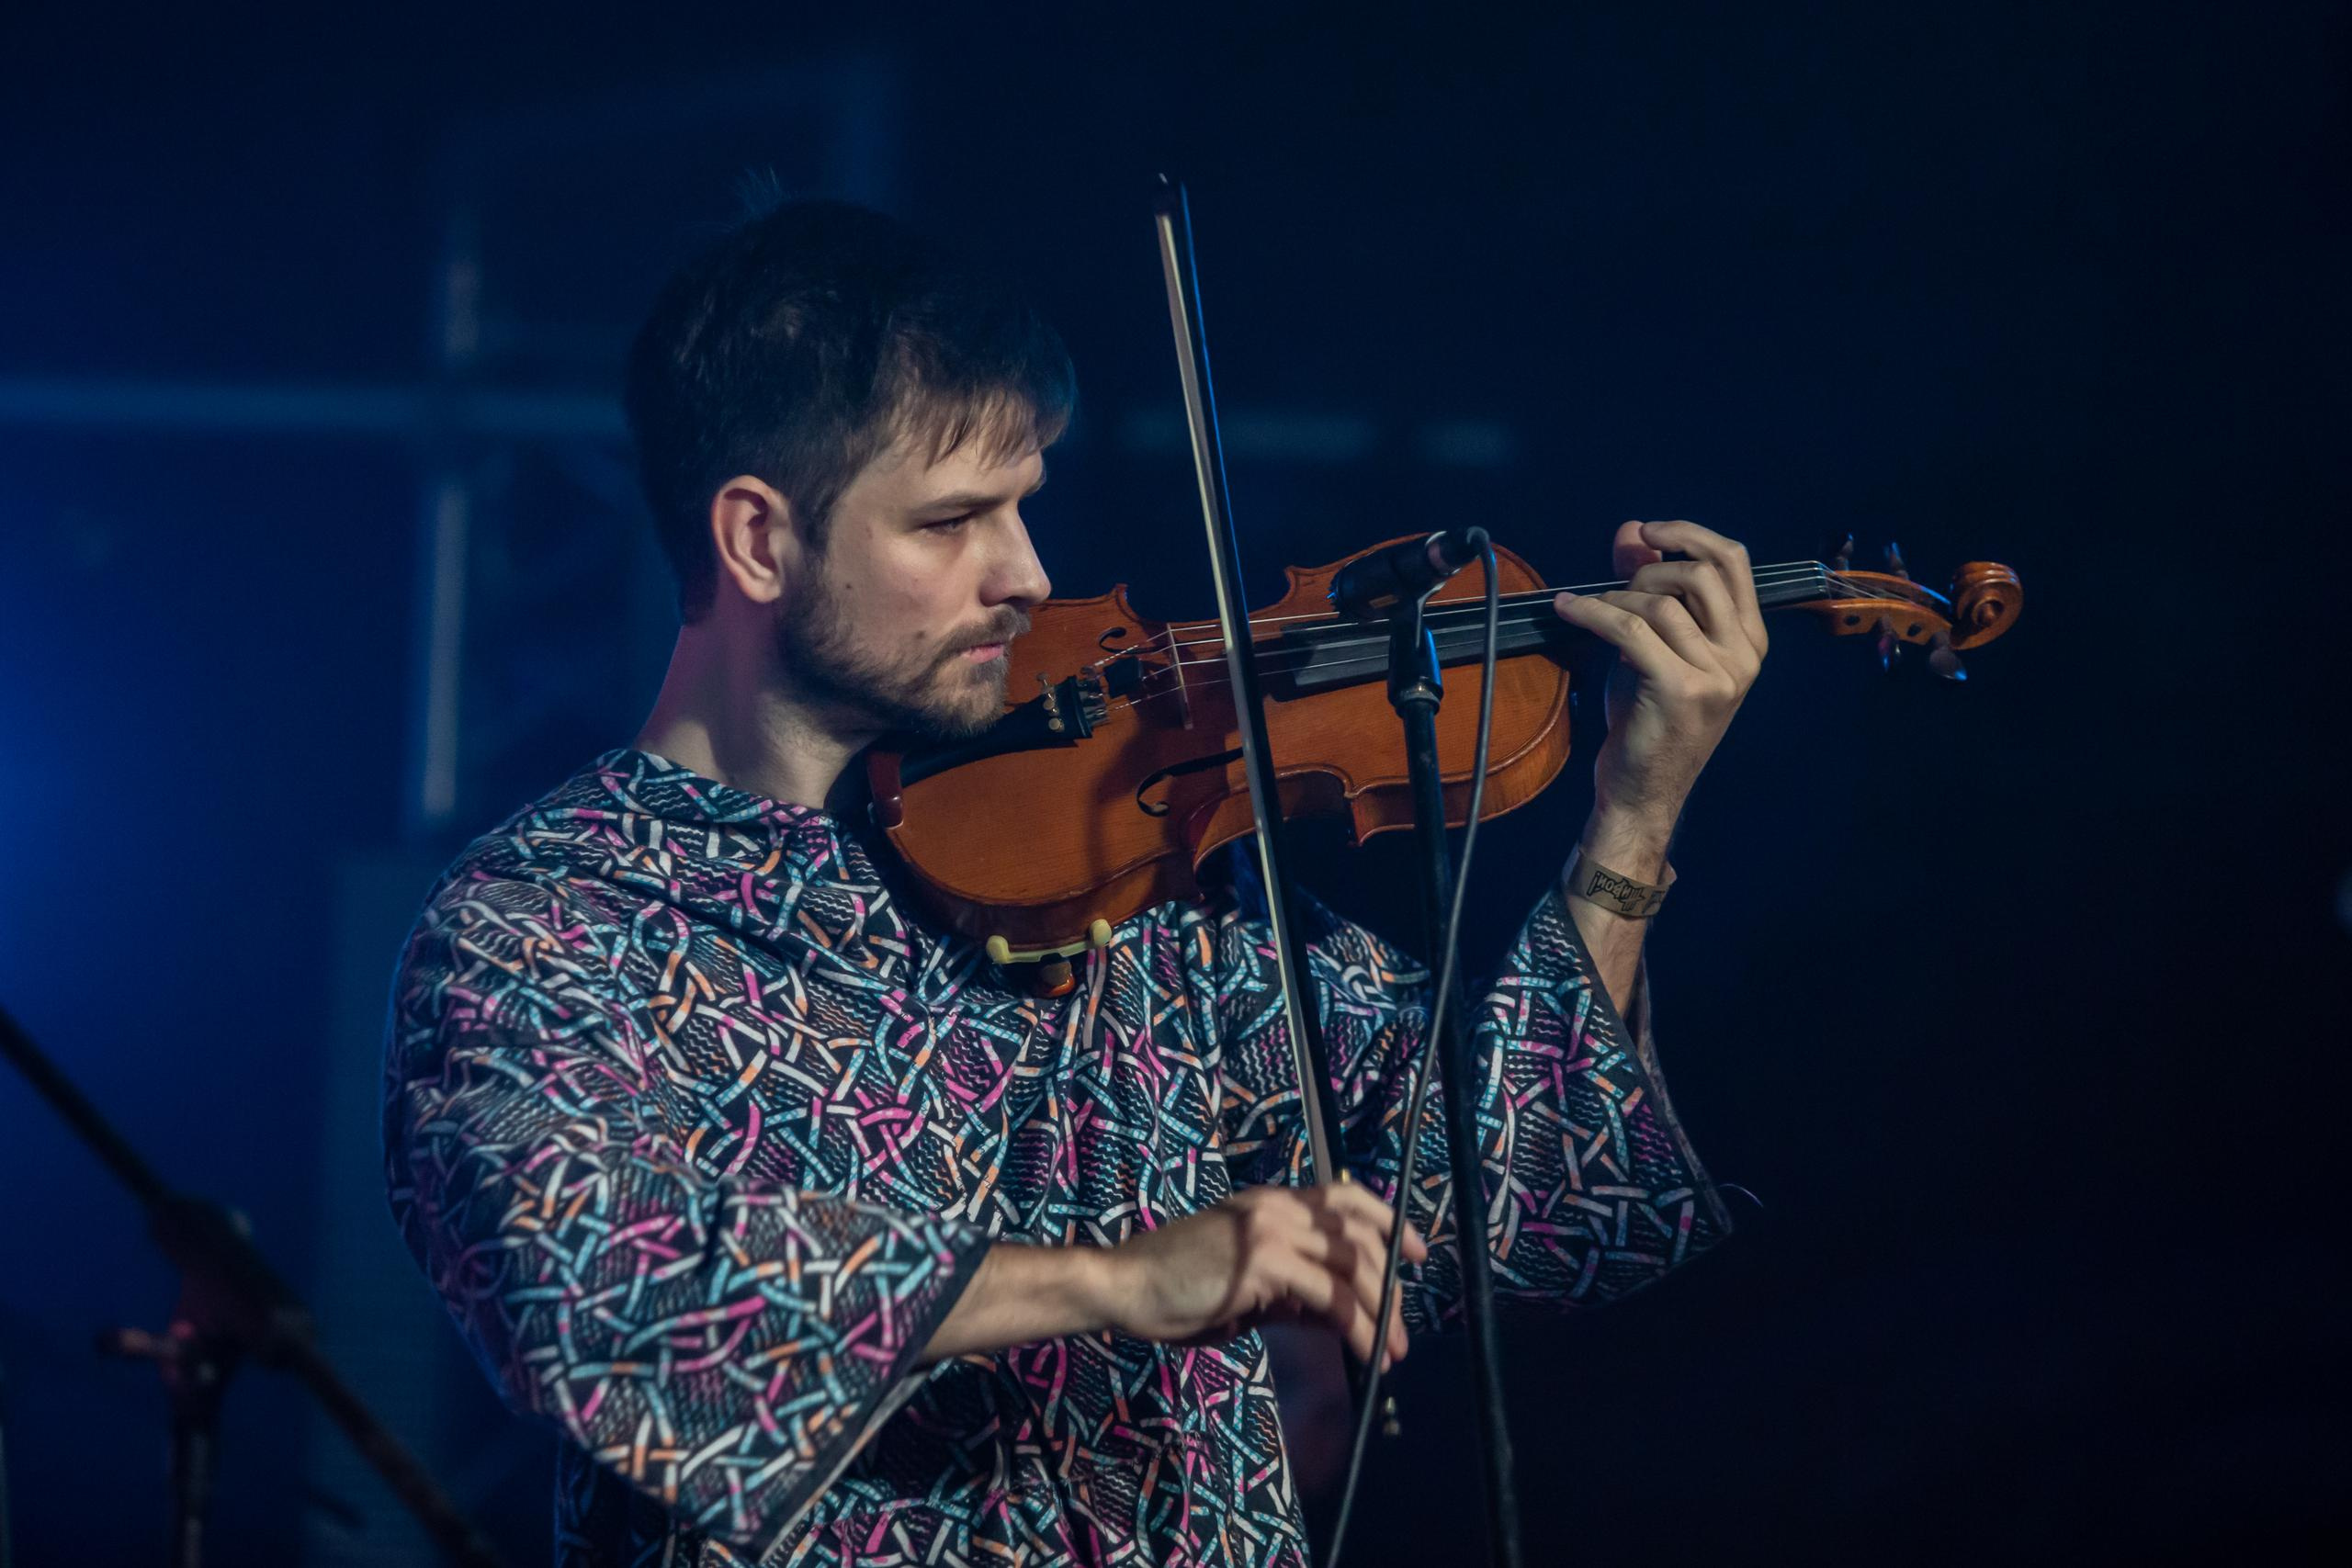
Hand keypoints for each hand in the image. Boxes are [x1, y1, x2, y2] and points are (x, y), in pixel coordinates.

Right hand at [1100, 1182, 1427, 1368]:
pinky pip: (1330, 1295)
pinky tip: (1367, 1352)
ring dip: (1383, 1311)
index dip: (1389, 1220)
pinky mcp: (1262, 1261)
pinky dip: (1359, 1326)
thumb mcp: (1246, 1288)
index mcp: (1271, 1203)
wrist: (1123, 1285)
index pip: (1346, 1197)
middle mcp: (1277, 1207)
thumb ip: (1291, 1294)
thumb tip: (1339, 1315)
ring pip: (1353, 1264)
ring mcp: (1270, 1229)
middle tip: (1402, 1329)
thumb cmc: (1173, 1290)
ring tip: (1393, 1351)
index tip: (1417, 1252)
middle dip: (1392, 1285)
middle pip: (1360, 1235)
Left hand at [1552, 520, 1767, 841]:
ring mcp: (1717, 675)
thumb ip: (1649, 588)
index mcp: (1749, 641)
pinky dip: (1592, 612)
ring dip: (1615, 597)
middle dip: (1648, 569)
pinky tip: (1568, 610)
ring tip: (1588, 610)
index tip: (1648, 530)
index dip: (1689, 535)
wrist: (1643, 791)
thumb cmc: (1649, 719)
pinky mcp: (1680, 690)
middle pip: (1701, 573)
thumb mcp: (1653, 646)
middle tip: (1615, 589)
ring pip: (1662, 602)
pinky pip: (1630, 629)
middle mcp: (1744, 656)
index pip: (1734, 562)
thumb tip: (1633, 530)